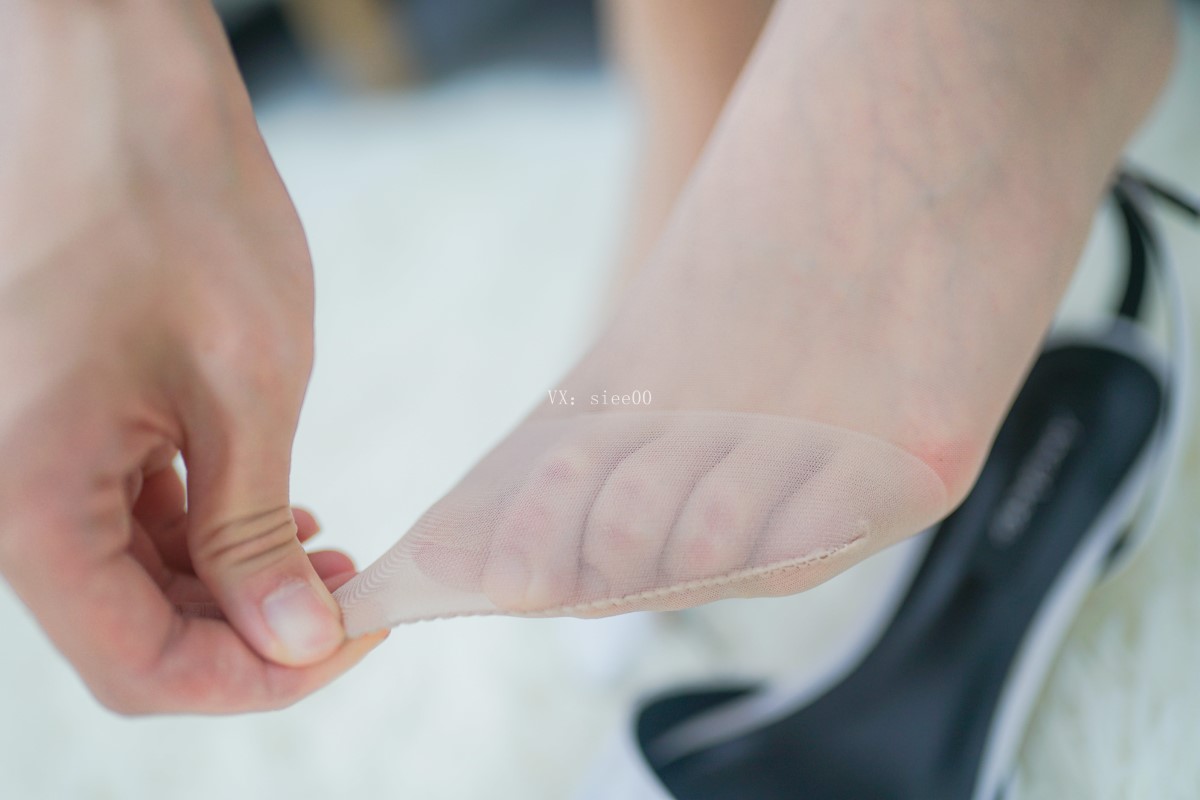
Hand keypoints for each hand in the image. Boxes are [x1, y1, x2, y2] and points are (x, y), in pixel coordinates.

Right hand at [0, 1, 384, 713]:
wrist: (104, 67)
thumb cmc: (171, 196)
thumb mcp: (242, 381)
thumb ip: (255, 527)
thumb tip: (294, 642)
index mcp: (27, 500)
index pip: (139, 665)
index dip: (257, 677)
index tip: (352, 639)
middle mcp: (4, 493)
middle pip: (131, 629)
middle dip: (251, 630)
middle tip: (351, 598)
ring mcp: (22, 452)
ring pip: (129, 576)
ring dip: (232, 581)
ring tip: (332, 553)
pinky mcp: (51, 414)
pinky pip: (120, 511)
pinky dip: (201, 527)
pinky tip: (278, 511)